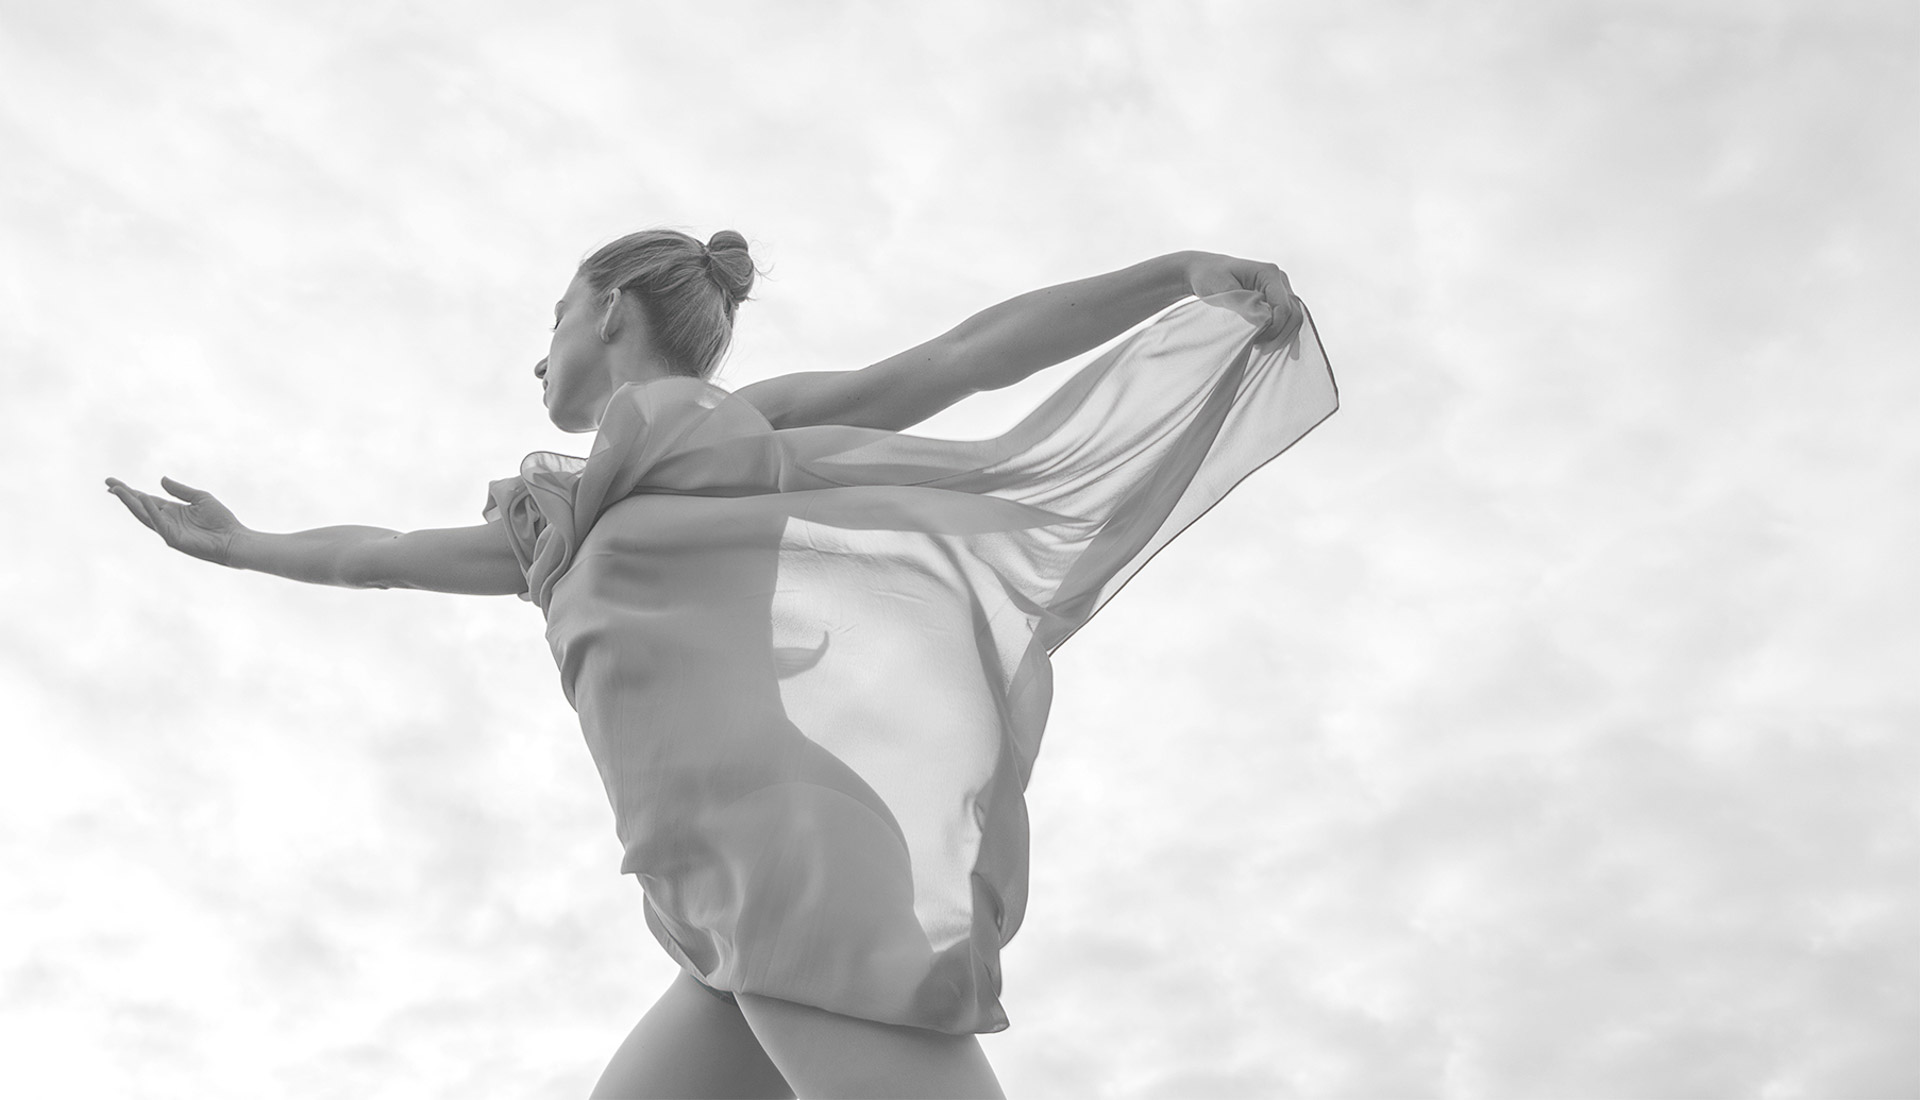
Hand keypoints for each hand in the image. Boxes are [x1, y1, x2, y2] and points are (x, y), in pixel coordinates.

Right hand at [106, 476, 244, 564]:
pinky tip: (143, 499)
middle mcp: (166, 521)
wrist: (233, 539)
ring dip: (131, 502)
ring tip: (118, 489)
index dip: (130, 491)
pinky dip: (150, 510)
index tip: (113, 482)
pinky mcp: (173, 539)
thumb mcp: (200, 498)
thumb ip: (180, 490)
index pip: (146, 499)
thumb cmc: (221, 520)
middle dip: (124, 495)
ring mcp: (168, 531)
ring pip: (144, 515)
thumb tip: (161, 479)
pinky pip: (158, 523)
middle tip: (108, 483)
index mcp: (172, 511)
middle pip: (140, 506)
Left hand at [1184, 252, 1302, 345]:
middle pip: (1293, 313)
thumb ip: (1243, 305)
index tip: (1256, 341)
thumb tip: (1265, 320)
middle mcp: (1278, 278)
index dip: (1274, 328)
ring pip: (1291, 316)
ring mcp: (1279, 287)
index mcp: (1268, 273)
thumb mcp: (1222, 290)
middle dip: (1279, 333)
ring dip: (1279, 332)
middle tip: (1258, 346)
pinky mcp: (1274, 296)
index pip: (1284, 307)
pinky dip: (1276, 329)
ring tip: (1259, 343)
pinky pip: (1284, 315)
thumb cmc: (1209, 277)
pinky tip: (1261, 337)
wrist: (1204, 271)